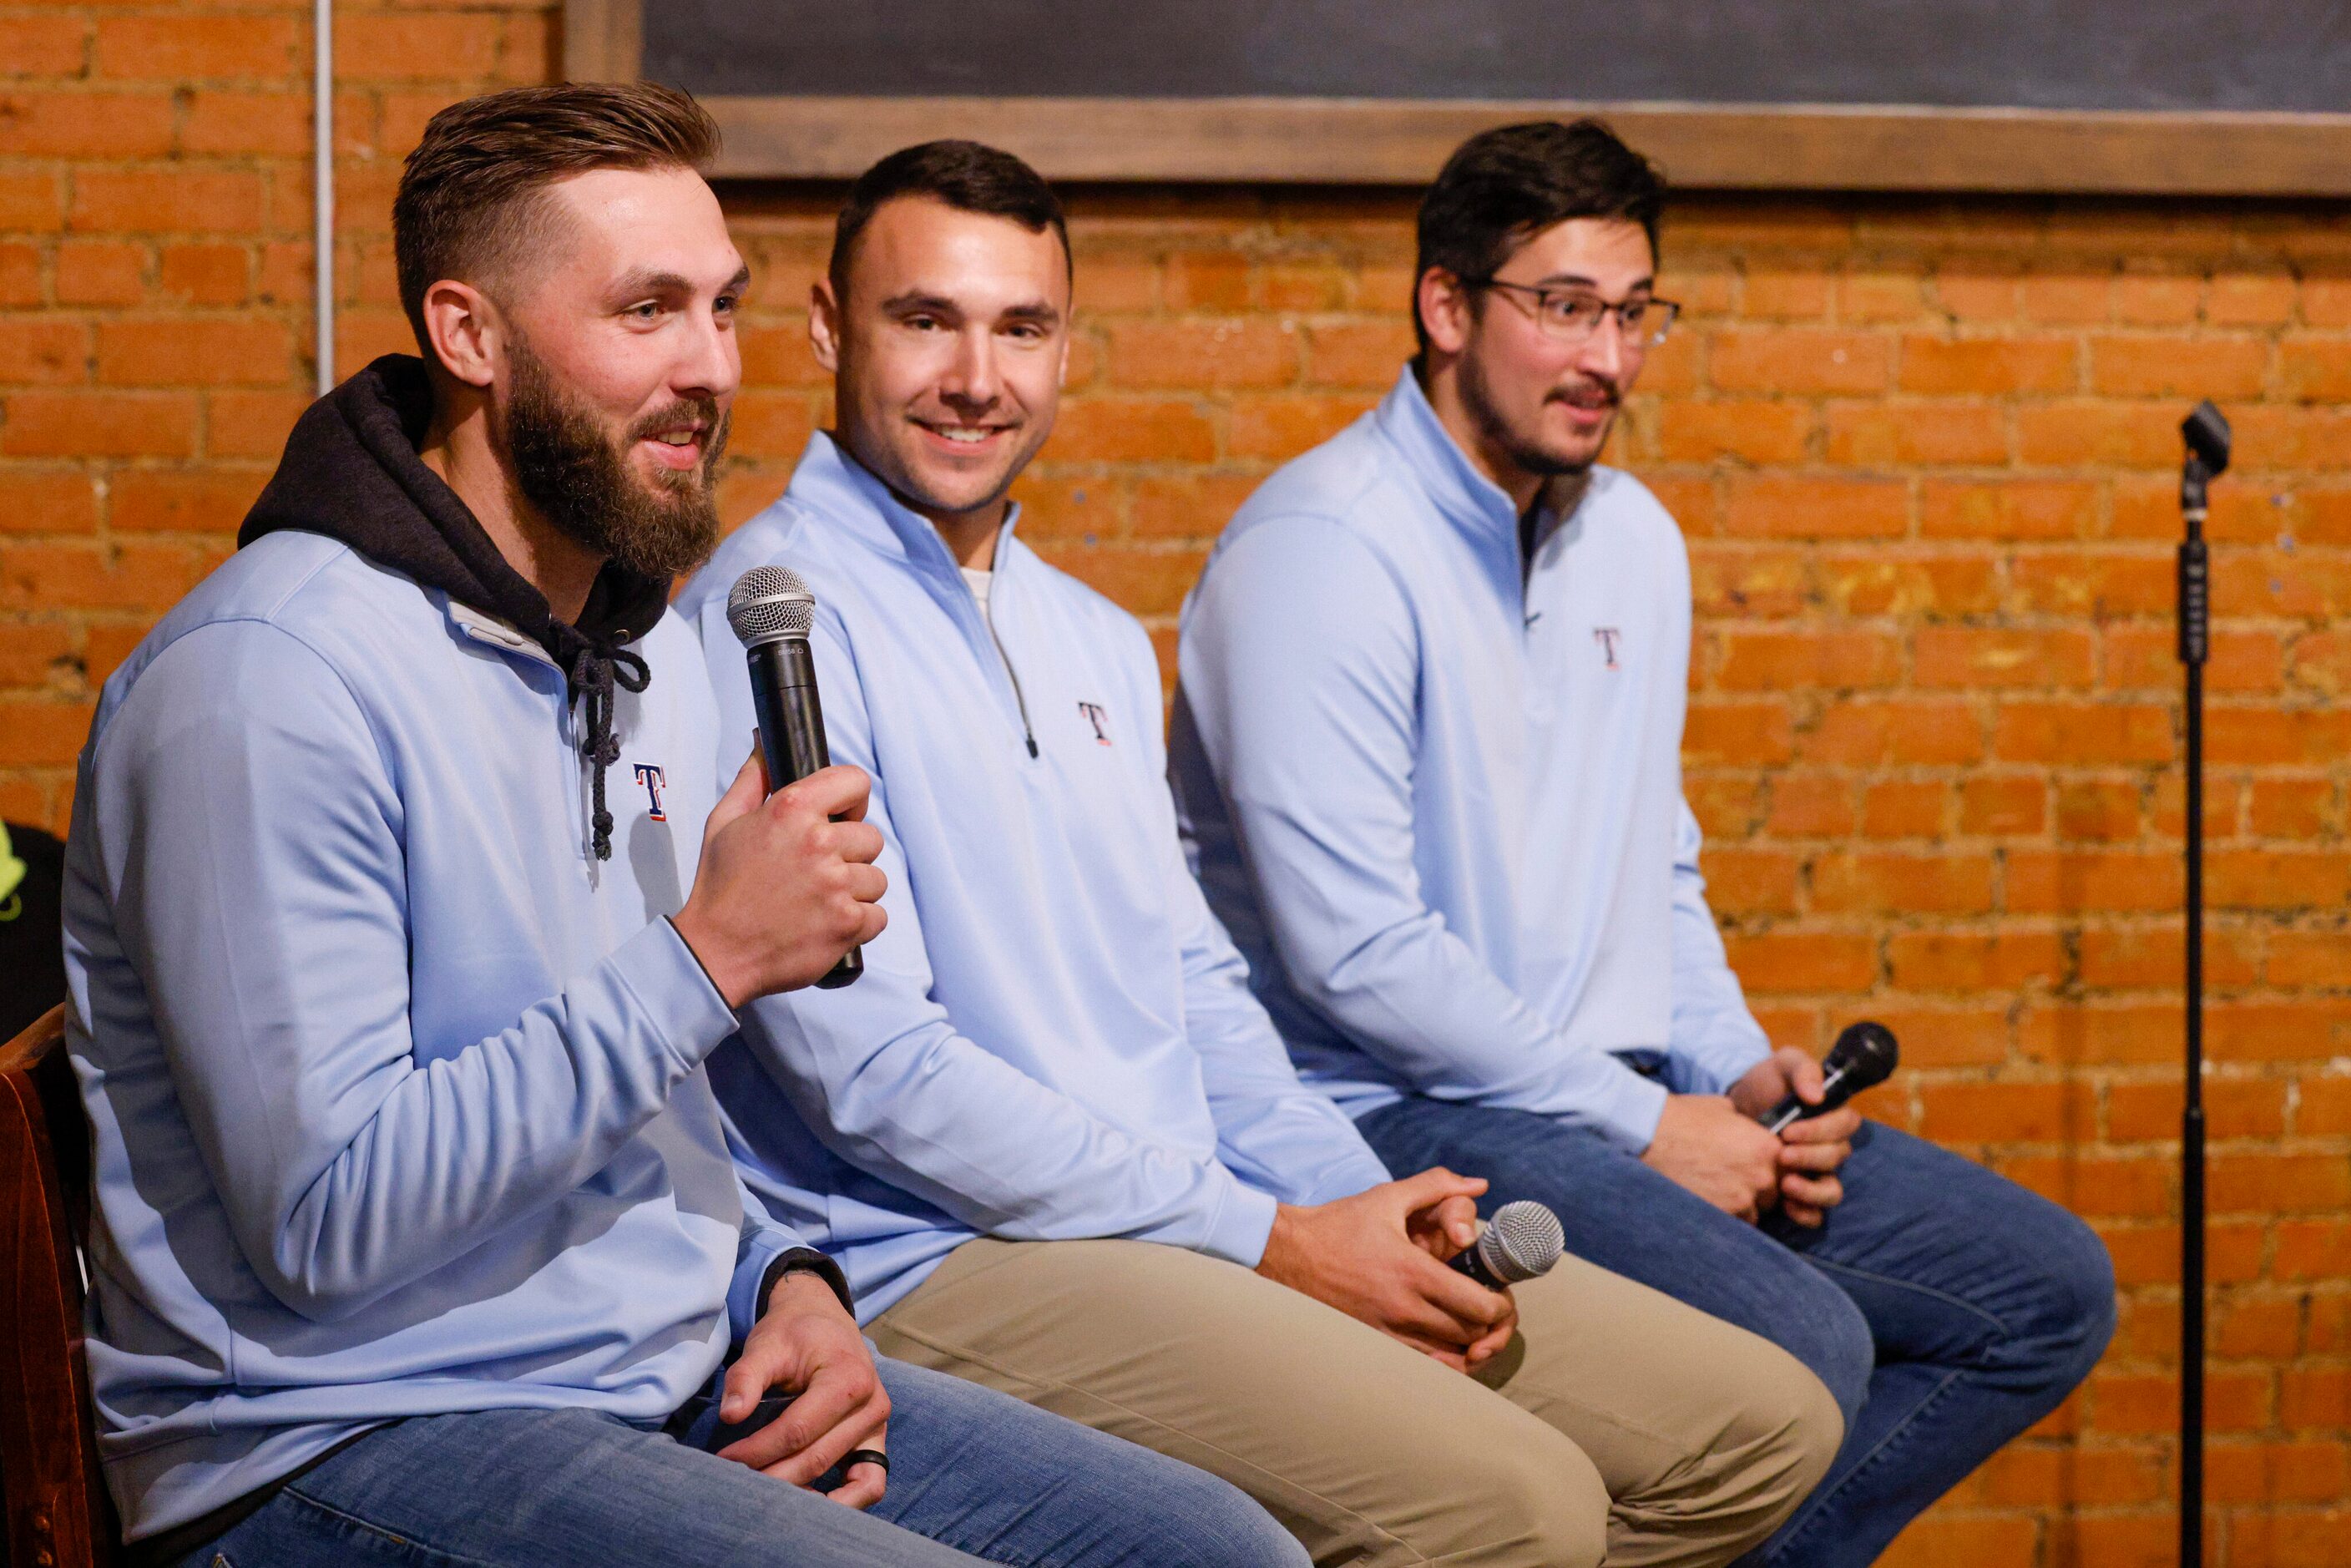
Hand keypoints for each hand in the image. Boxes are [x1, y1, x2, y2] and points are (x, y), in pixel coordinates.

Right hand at [672, 751, 888, 1007]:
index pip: (856, 781)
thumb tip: (764, 745)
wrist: (714, 952)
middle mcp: (818, 843)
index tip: (842, 816)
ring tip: (817, 901)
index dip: (852, 799)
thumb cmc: (720, 889)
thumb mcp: (724, 822)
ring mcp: (836, 885)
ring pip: (876, 879)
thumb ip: (753, 779)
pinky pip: (878, 916)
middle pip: (871, 836)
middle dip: (850, 854)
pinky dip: (858, 923)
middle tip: (816, 872)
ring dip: (854, 891)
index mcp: (791, 810)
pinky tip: (826, 923)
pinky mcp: (848, 923)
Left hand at [716, 1272, 890, 1507]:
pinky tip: (808, 1507)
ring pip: (844, 1480)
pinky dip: (845, 1501)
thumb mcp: (766, 1344)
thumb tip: (730, 1416)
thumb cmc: (794, 1333)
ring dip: (805, 1497)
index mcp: (849, 1377)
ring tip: (767, 1500)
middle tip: (736, 1485)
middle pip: (817, 1459)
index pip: (798, 1430)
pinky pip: (870, 1482)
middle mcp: (872, 1405)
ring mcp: (878, 1427)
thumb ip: (746, 1377)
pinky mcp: (875, 1441)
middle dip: (772, 1478)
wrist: (823, 1322)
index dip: (758, 1450)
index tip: (725, 1458)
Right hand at [1256, 1169, 1516, 1372]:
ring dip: (1467, 1344)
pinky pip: (1423, 1367)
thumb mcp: (1388, 1197)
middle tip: (1489, 1309)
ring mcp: (1388, 1332)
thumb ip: (1437, 1185)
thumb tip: (1479, 1183)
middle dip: (1489, 1325)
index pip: (1479, 1307)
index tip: (1499, 1294)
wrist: (1287, 1254)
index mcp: (1414, 1272)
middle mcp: (1404, 1309)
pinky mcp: (1374, 1344)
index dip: (1500, 1305)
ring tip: (1469, 1326)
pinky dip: (1442, 1359)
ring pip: (1450, 1357)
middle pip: (1470, 1335)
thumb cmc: (1339, 1224)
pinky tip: (1443, 1342)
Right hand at [1640, 1094, 1782, 1221]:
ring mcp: (1743, 1198)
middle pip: (1773, 1194)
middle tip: (1732, 1181)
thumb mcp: (1725, 1109)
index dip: (1770, 1168)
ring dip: (1740, 1206)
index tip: (1752, 1167)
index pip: (1787, 1168)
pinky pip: (1733, 1223)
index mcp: (1767, 1147)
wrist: (1652, 1134)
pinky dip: (1723, 1216)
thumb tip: (1749, 1130)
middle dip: (1757, 1190)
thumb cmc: (1686, 1117)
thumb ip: (1747, 1125)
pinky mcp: (1721, 1214)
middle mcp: (1762, 1176)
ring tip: (1717, 1192)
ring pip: (1754, 1213)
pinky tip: (1707, 1201)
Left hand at [1729, 1049, 1860, 1226]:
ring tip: (1785, 1183)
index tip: (1789, 1131)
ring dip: (1812, 1190)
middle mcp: (1829, 1145)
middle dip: (1810, 1157)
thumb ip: (1803, 1069)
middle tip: (1782, 1154)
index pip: (1846, 1125)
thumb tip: (1816, 1097)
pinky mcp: (1799, 1191)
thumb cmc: (1766, 1083)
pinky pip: (1816, 1213)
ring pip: (1832, 1190)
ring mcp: (1815, 1171)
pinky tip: (1787, 1205)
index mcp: (1832, 1115)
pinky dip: (1806, 1213)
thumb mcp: (1783, 1064)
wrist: (1737, 1106)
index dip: (1821, 1131)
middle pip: (1837, 1157)